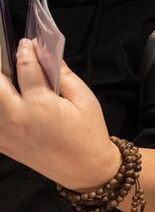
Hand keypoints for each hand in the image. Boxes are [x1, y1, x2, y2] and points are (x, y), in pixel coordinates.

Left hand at [0, 39, 120, 191]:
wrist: (85, 169)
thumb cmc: (89, 133)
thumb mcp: (85, 100)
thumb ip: (64, 76)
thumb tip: (48, 55)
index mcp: (41, 104)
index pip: (26, 68)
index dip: (25, 51)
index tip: (26, 43)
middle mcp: (17, 117)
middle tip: (5, 58)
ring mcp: (6, 132)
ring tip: (4, 79)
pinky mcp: (3, 144)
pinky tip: (5, 101)